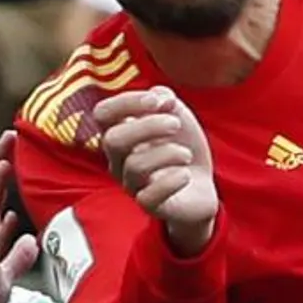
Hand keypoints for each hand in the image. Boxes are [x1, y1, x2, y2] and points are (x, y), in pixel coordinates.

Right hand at [92, 88, 217, 250]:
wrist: (200, 188)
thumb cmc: (181, 149)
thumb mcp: (179, 117)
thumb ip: (166, 100)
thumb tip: (159, 96)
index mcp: (122, 133)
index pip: (103, 114)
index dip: (126, 102)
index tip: (158, 101)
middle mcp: (119, 160)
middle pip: (113, 140)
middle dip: (148, 126)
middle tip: (176, 124)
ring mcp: (131, 184)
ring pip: (135, 166)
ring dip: (167, 153)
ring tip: (187, 154)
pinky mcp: (148, 205)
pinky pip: (148, 196)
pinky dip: (171, 181)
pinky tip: (185, 175)